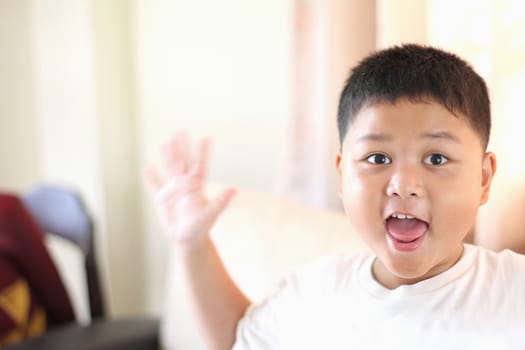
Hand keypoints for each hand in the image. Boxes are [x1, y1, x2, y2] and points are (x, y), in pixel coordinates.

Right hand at [143, 131, 235, 249]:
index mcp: (197, 186)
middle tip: (180, 130)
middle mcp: (184, 184)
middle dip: (181, 146)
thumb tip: (234, 190)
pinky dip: (151, 177)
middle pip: (182, 161)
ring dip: (167, 155)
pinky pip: (155, 185)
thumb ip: (221, 201)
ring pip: (169, 168)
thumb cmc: (201, 227)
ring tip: (165, 142)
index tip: (206, 137)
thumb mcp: (212, 213)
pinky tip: (148, 167)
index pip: (200, 164)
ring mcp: (172, 190)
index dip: (203, 151)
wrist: (187, 239)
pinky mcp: (161, 199)